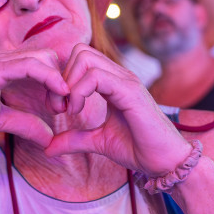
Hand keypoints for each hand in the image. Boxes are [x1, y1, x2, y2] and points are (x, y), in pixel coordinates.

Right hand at [0, 49, 69, 147]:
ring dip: (57, 81)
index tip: (60, 106)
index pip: (40, 63)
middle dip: (60, 80)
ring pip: (41, 58)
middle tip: (61, 108)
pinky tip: (58, 93)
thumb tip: (49, 138)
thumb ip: (24, 124)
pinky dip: (48, 77)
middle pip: (46, 56)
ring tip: (60, 106)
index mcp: (1, 66)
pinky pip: (28, 66)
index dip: (56, 81)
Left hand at [44, 44, 190, 176]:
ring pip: (85, 58)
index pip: (80, 60)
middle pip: (80, 52)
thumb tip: (47, 148)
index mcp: (112, 83)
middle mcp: (119, 76)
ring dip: (68, 84)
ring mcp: (126, 81)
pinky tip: (77, 111)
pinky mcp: (130, 92)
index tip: (56, 107)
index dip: (61, 79)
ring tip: (68, 110)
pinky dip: (79, 91)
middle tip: (58, 107)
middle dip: (61, 78)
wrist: (166, 162)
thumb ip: (74, 140)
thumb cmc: (139, 149)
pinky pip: (97, 77)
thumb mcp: (97, 142)